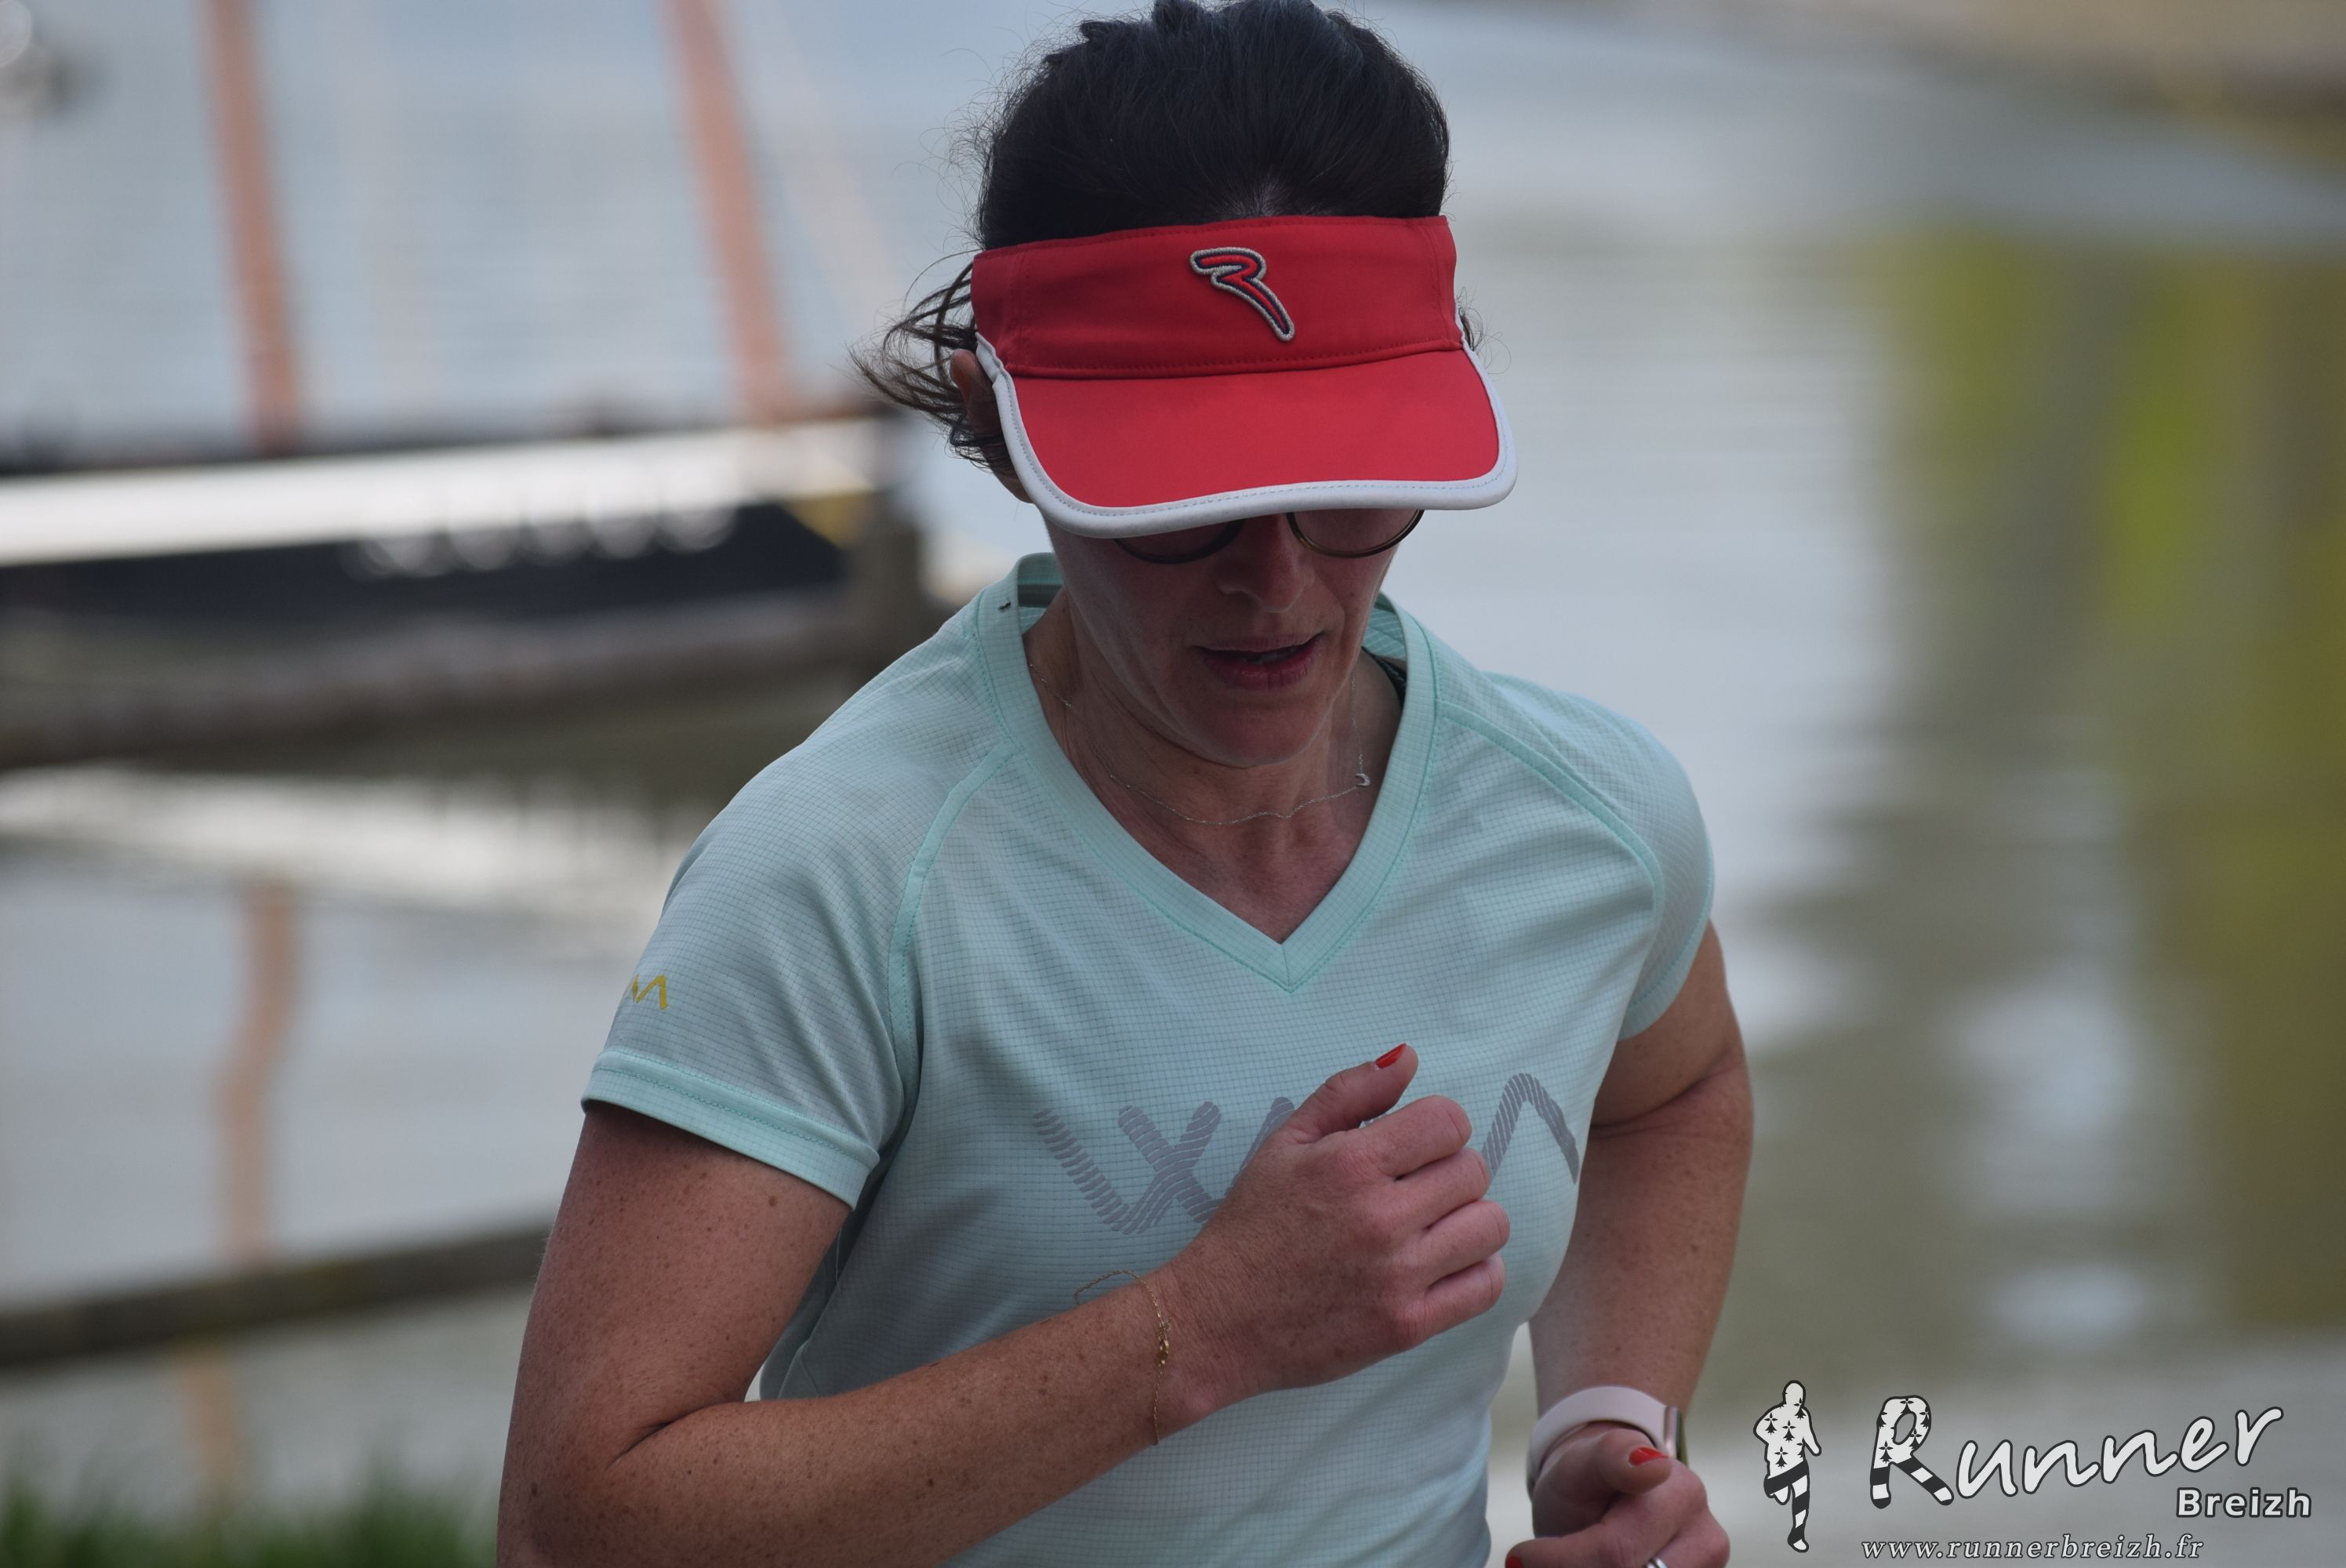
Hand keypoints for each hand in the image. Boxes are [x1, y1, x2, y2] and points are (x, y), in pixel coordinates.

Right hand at [1163, 1043, 1508, 1409]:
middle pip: (1473, 1171)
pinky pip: (1485, 1285)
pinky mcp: (1407, 1326)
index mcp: (1351, 1165)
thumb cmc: (1252, 1225)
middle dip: (1449, 1172)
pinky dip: (1475, 1270)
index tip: (1415, 1146)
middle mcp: (1380, 1218)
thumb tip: (1409, 1056)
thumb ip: (1349, 1093)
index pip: (1449, 1122)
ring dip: (1468, 1220)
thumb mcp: (1285, 1144)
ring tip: (1433, 1227)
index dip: (1437, 1128)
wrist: (1219, 1321)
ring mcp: (1397, 1276)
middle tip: (1415, 1190)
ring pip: (1489, 1225)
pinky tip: (1441, 1264)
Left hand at [1507, 1421, 1728, 1566]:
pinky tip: (1588, 1567)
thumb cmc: (1589, 1479)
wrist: (1603, 1497)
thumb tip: (1651, 1465)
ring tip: (1565, 1560)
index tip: (1522, 1556)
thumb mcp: (1584, 1459)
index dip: (1562, 1561)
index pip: (1615, 1552)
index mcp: (1682, 1494)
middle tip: (1532, 1563)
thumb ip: (1612, 1456)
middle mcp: (1707, 1539)